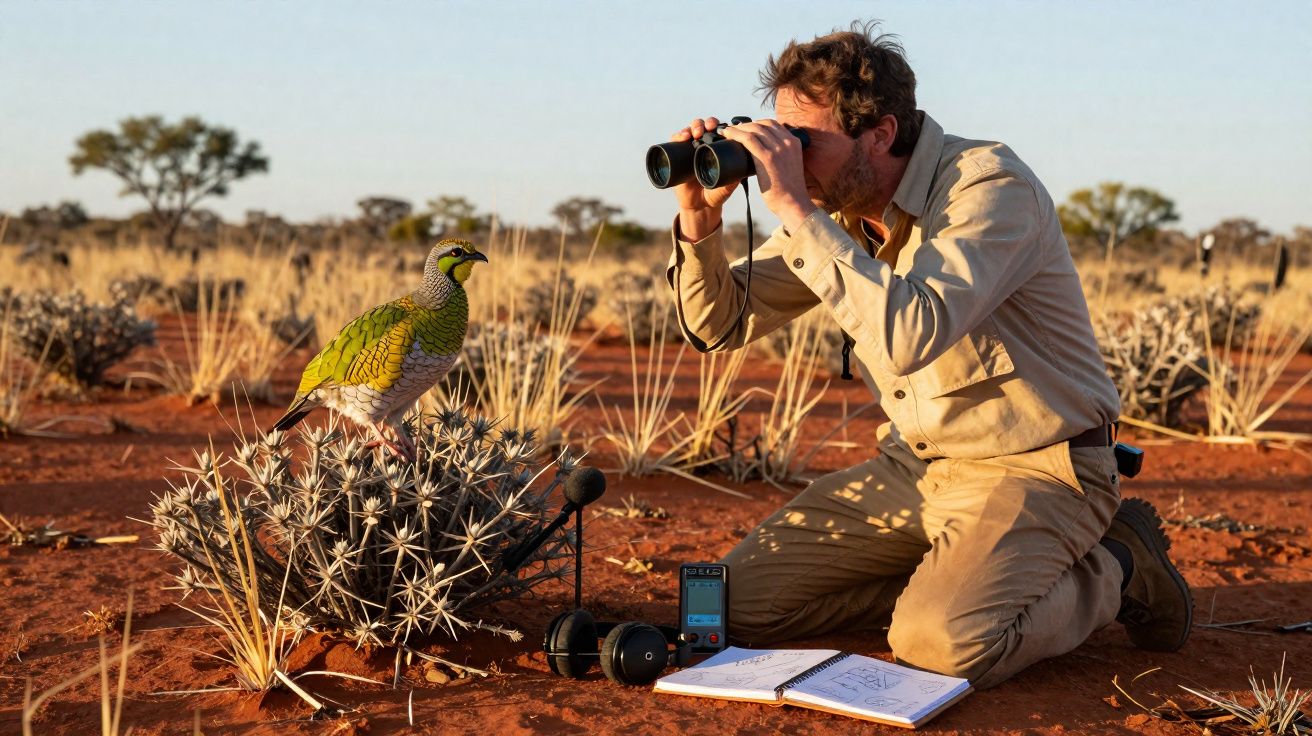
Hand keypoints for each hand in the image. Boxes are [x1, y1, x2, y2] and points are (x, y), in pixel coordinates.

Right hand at [670, 117, 738, 240]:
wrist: (700, 205)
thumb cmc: (716, 193)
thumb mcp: (728, 185)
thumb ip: (734, 177)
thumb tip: (743, 169)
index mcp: (716, 147)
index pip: (717, 130)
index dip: (718, 125)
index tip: (721, 128)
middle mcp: (702, 145)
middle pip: (703, 126)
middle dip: (705, 123)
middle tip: (708, 128)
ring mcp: (689, 149)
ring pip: (690, 130)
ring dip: (693, 126)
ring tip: (695, 133)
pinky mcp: (676, 155)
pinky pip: (675, 141)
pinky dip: (678, 135)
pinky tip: (682, 136)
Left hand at [721, 120, 816, 232]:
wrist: (793, 203)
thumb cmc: (789, 191)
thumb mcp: (790, 166)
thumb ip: (781, 157)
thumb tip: (764, 156)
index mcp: (794, 143)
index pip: (773, 125)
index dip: (757, 124)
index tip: (746, 129)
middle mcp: (788, 142)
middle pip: (763, 124)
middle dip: (746, 124)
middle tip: (734, 130)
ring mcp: (778, 149)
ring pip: (754, 129)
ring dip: (738, 128)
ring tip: (728, 132)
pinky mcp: (768, 157)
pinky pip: (748, 139)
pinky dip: (735, 134)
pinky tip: (727, 134)